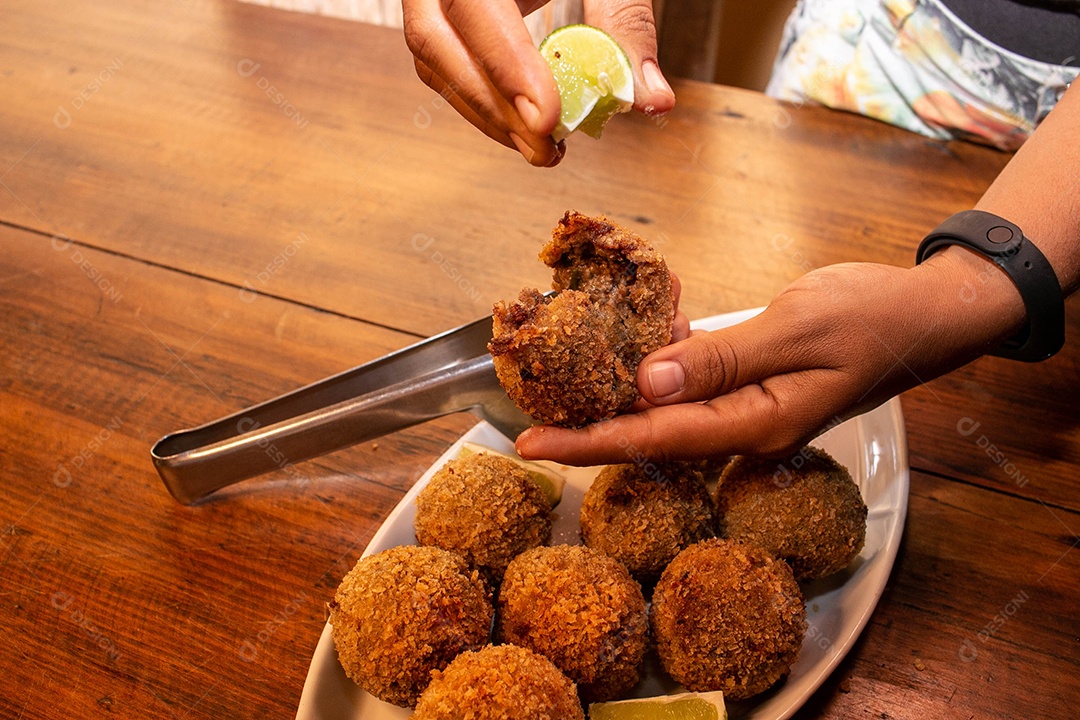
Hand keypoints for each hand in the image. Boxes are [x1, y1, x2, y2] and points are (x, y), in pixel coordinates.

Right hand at [402, 0, 676, 166]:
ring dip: (488, 116)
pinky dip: (484, 104)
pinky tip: (526, 128)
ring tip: (544, 148)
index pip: (473, 6)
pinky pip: (443, 67)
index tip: (548, 118)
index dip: (506, 65)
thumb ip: (626, 22)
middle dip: (494, 106)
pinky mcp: (437, 16)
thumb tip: (651, 100)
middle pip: (435, 42)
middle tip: (547, 147)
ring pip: (434, 63)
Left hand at [516, 249, 1026, 464]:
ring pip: (666, 410)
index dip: (589, 441)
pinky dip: (654, 369)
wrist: (924, 313)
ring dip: (614, 400)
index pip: (654, 438)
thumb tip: (648, 384)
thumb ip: (722, 360)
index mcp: (754, 424)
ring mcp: (747, 408)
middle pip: (650, 434)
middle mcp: (743, 426)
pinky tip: (624, 350)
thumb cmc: (872, 318)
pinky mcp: (750, 383)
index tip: (532, 443)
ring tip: (557, 389)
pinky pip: (690, 382)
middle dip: (587, 429)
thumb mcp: (798, 331)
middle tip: (526, 418)